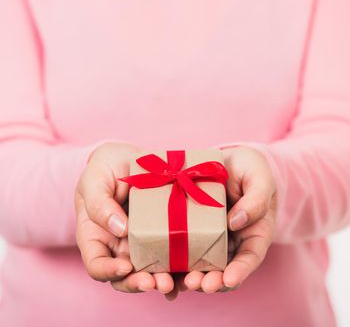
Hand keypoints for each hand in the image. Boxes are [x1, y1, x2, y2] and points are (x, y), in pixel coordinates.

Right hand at [75, 142, 174, 294]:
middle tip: (157, 282)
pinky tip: (190, 270)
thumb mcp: (95, 180)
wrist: (127, 158)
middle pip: (125, 276)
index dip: (109, 272)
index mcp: (96, 236)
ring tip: (174, 281)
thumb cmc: (105, 168)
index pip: (96, 265)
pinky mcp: (162, 232)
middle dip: (140, 283)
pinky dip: (179, 266)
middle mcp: (118, 244)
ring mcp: (141, 240)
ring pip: (150, 269)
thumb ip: (100, 204)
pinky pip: (170, 253)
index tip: (126, 266)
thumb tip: (119, 228)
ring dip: (162, 279)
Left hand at [183, 146, 276, 292]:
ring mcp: (210, 236)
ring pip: (202, 263)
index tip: (228, 279)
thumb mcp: (259, 178)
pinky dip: (174, 260)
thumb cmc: (250, 169)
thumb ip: (255, 200)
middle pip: (223, 268)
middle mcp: (232, 240)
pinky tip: (162, 267)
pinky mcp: (191, 228)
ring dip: (190, 276)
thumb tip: (236, 222)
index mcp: (254, 232)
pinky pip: (183, 246)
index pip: (250, 257)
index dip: (240, 271)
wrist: (229, 160)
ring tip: (179, 280)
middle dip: (211, 280)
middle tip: (197, 283)